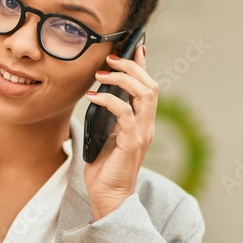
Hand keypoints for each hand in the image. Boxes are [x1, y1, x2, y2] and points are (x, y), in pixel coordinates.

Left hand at [83, 44, 156, 220]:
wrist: (108, 197)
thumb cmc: (104, 168)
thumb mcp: (104, 135)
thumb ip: (106, 116)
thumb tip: (94, 92)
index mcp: (142, 122)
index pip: (147, 87)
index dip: (143, 65)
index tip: (135, 45)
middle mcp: (147, 125)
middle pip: (150, 85)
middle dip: (132, 66)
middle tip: (111, 58)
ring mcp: (142, 134)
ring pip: (144, 95)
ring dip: (123, 79)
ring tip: (102, 74)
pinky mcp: (132, 143)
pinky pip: (125, 114)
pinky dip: (109, 100)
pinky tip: (93, 96)